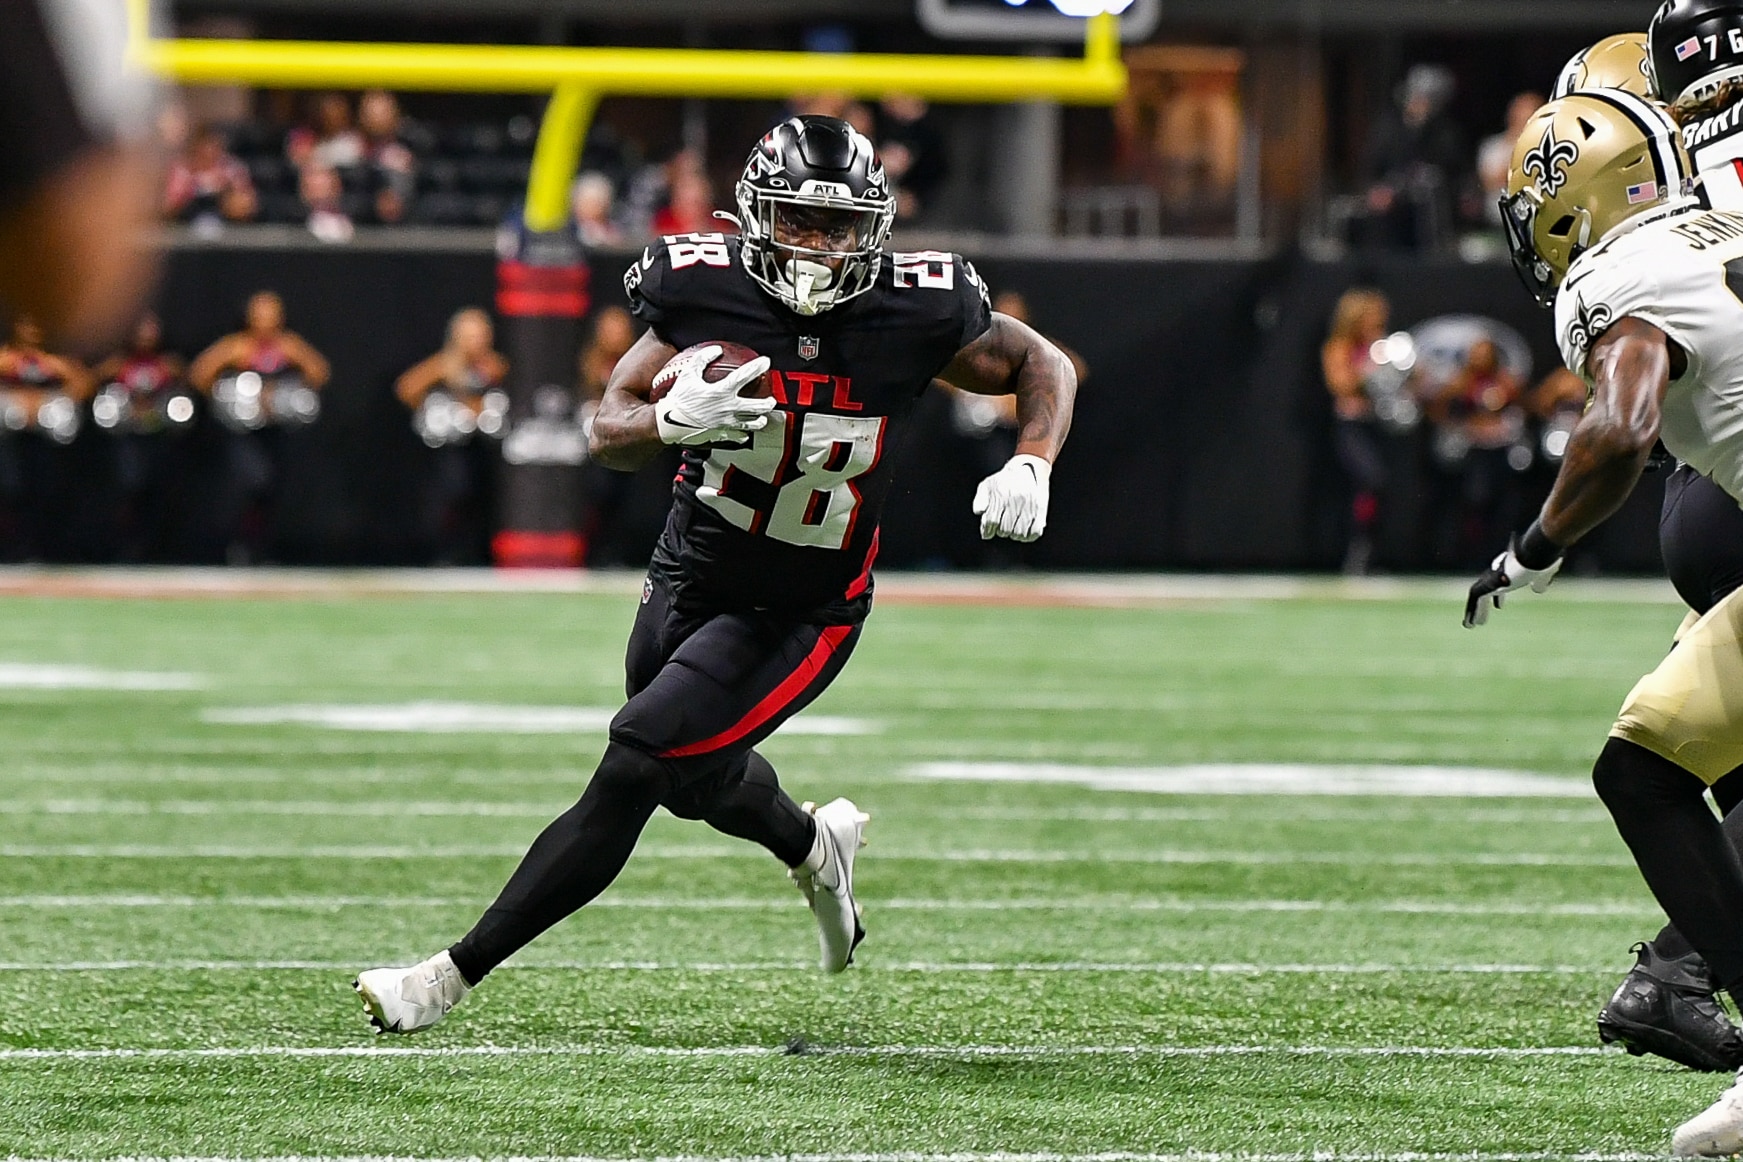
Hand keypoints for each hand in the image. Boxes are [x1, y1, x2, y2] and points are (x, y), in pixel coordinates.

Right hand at [654, 344, 774, 446]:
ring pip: (752, 424)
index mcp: (721, 391)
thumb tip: (716, 350)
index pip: (744, 376)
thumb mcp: (688, 374)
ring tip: (763, 418)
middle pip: (757, 406)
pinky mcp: (722, 434)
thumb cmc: (679, 399)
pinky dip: (744, 435)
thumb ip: (702, 359)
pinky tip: (745, 433)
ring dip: (760, 420)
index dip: (757, 367)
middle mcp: (728, 408)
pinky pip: (738, 436)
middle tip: (771, 400)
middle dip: (768, 403)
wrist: (670, 423)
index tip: (765, 362)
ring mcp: (727, 423)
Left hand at [973, 453, 1050, 541]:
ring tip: (1012, 529)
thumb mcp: (987, 485)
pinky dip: (1028, 536)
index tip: (987, 533)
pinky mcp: (1041, 510)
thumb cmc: (1006, 479)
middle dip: (1001, 531)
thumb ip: (980, 500)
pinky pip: (1035, 532)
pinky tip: (1023, 532)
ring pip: (1019, 533)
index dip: (987, 531)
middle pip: (1005, 529)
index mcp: (1001, 494)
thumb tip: (979, 514)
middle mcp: (1015, 500)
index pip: (992, 522)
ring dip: (1014, 535)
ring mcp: (1029, 506)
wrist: (1030, 466)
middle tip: (1002, 527)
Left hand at [1463, 542, 1561, 627]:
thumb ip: (1540, 581)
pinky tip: (1469, 624)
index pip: (1500, 583)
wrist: (1536, 553)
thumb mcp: (1543, 573)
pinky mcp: (1489, 583)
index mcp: (1510, 569)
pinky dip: (1471, 610)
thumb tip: (1538, 589)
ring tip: (1471, 625)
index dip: (1499, 596)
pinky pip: (1476, 598)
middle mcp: (1498, 571)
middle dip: (1483, 604)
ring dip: (1475, 610)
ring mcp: (1492, 576)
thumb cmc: (1542, 560)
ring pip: (1478, 595)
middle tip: (1481, 619)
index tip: (1499, 607)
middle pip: (1486, 589)